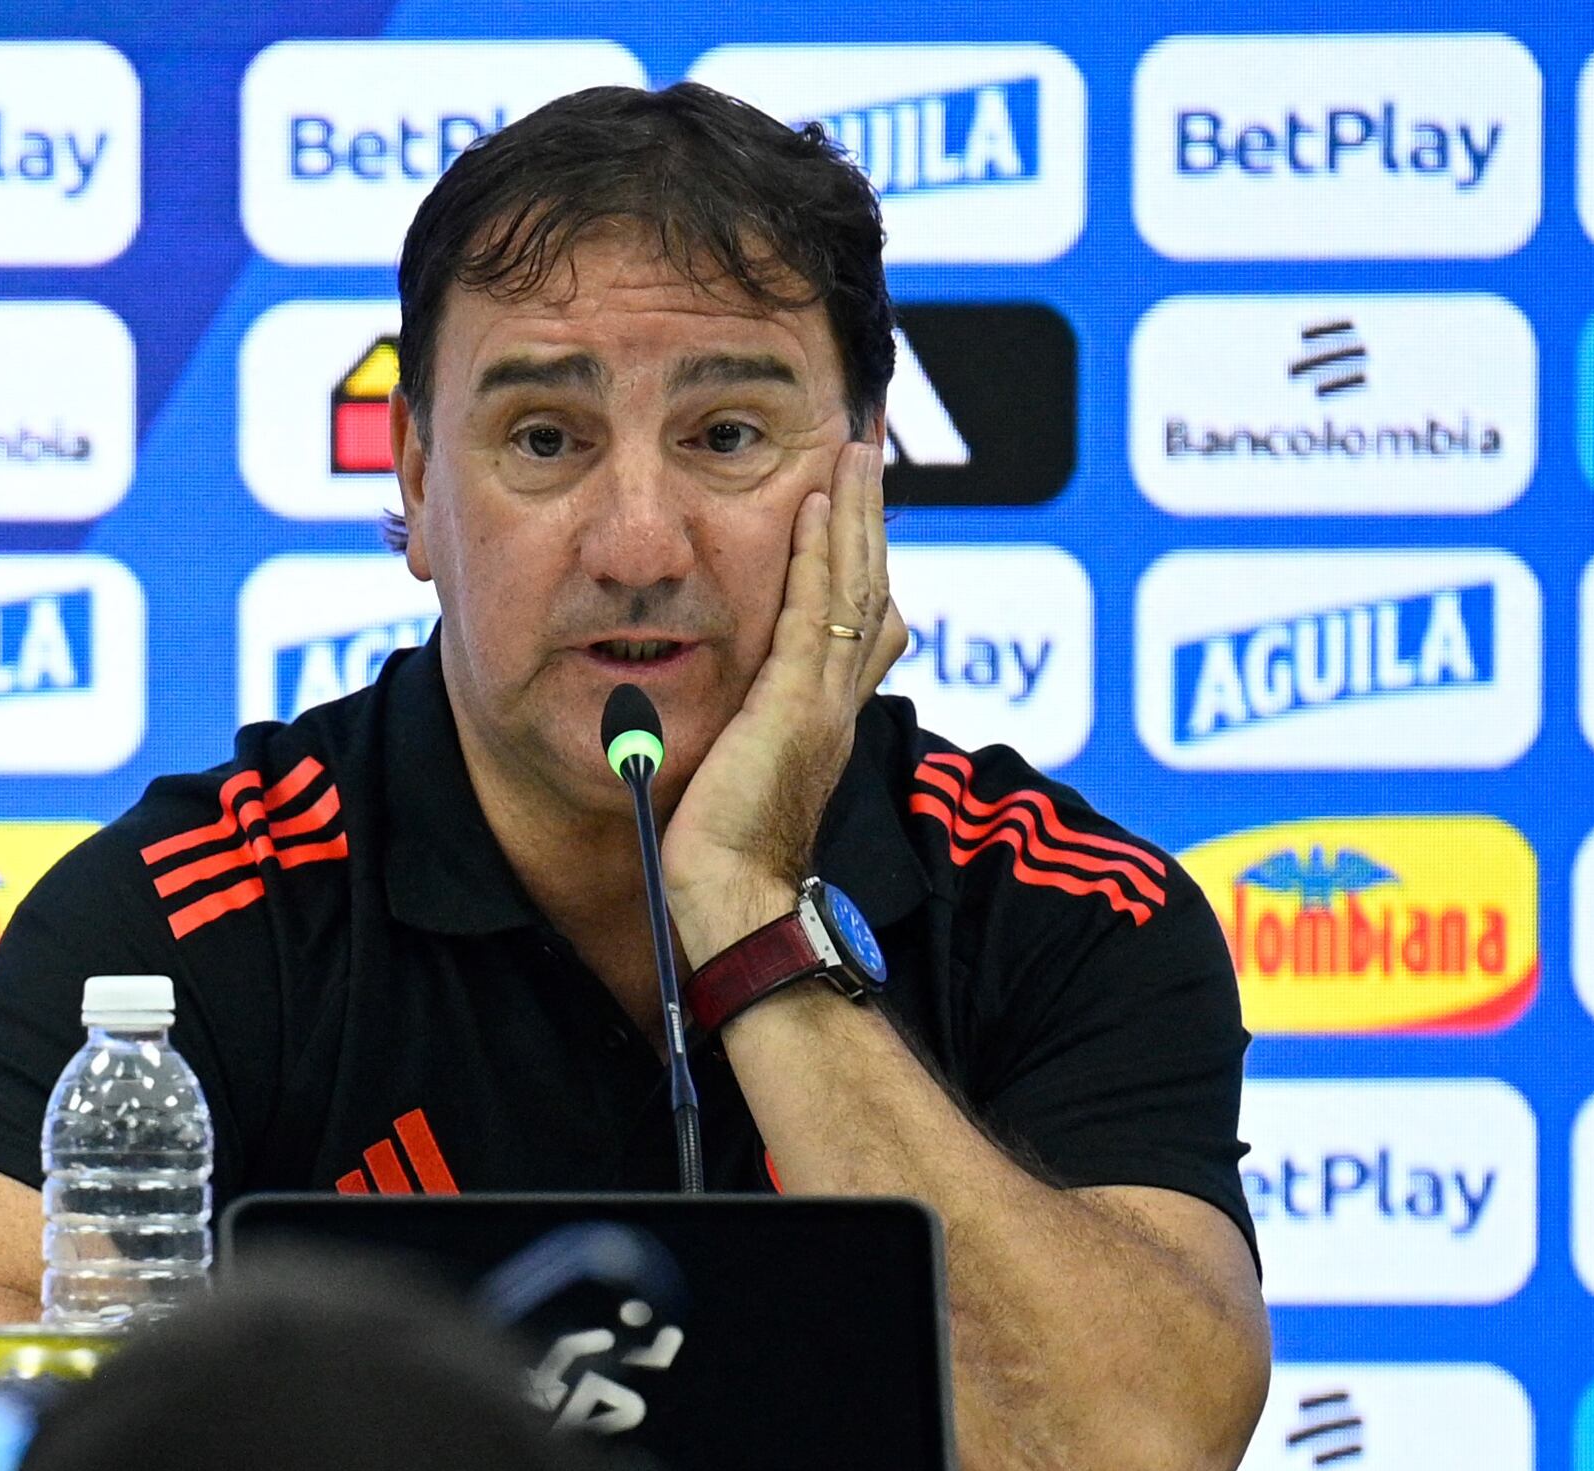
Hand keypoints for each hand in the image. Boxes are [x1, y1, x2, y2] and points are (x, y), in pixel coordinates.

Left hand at [663, 437, 908, 961]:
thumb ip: (749, 725)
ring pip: (852, 586)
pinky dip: (818, 556)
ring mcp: (823, 700)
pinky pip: (813, 613)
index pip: (857, 614)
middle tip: (865, 445)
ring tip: (852, 449)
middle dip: (866, 513)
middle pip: (868, 583)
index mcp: (825, 712)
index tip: (853, 496)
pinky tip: (814, 506)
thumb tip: (734, 700)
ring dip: (852, 512)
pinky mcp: (794, 706)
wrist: (735, 902)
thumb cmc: (725, 855)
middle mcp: (836, 698)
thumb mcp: (742, 771)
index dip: (859, 552)